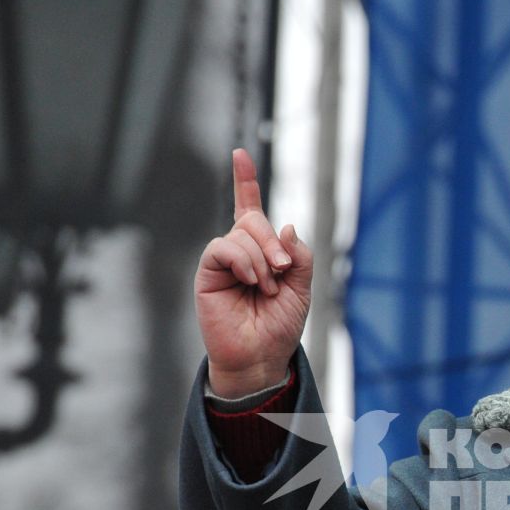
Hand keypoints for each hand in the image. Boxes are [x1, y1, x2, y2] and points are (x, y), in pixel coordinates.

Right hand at [195, 148, 313, 397]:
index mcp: (261, 251)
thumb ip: (298, 255)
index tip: (239, 154)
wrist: (262, 356)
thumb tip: (285, 225)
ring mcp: (223, 262)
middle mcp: (239, 252)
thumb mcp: (302, 288)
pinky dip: (243, 261)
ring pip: (241, 234)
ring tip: (266, 289)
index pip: (250, 209)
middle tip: (282, 272)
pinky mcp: (208, 273)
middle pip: (254, 220)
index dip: (245, 181)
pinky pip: (223, 248)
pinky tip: (250, 281)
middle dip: (273, 243)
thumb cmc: (279, 326)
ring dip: (261, 260)